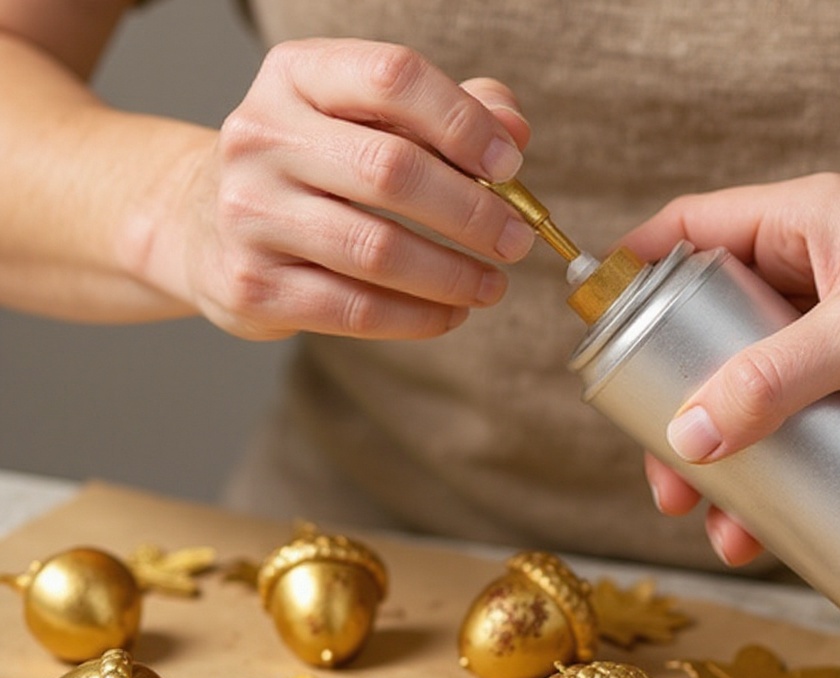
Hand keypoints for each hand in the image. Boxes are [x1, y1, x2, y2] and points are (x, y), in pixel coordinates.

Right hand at [142, 39, 533, 339]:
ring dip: (452, 275)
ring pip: (377, 250)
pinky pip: (354, 309)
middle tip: (515, 241)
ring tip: (491, 285)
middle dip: (472, 213)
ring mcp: (249, 214)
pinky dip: (417, 317)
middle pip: (392, 171)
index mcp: (295, 76)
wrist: (201, 225)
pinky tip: (449, 314)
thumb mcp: (361, 120)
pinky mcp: (252, 285)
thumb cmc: (307, 169)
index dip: (463, 121)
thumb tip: (512, 129)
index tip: (510, 163)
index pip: (392, 77)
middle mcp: (261, 136)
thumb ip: (442, 114)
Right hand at [620, 173, 839, 563]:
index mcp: (796, 224)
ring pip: (743, 387)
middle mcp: (804, 273)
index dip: (632, 273)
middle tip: (664, 468)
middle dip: (674, 404)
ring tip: (713, 517)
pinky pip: (790, 419)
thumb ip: (777, 378)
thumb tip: (690, 437)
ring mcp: (829, 330)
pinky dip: (772, 464)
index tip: (595, 330)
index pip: (685, 232)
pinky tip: (765, 517)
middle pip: (703, 331)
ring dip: (723, 452)